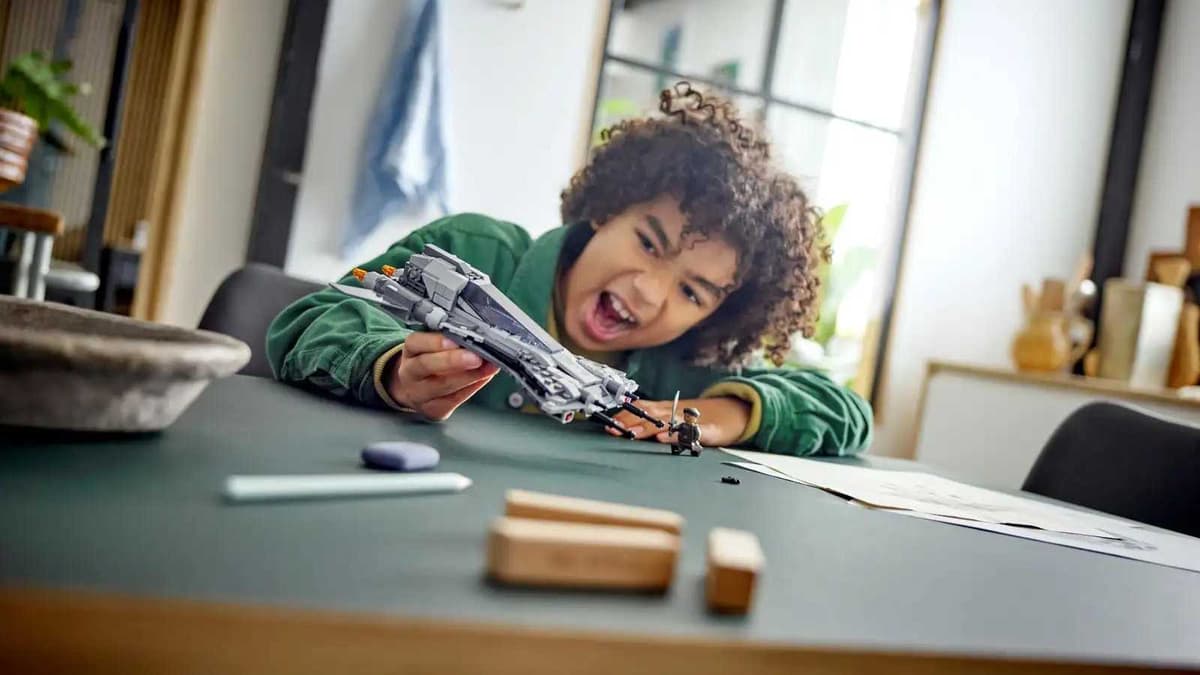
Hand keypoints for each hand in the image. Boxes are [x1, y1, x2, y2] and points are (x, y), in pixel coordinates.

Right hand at [384, 332, 498, 420]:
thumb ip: (450, 339)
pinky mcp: (432, 410)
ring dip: (470, 376)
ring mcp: (419, 394)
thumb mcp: (433, 346)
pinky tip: (483, 379)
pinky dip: (472, 388)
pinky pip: (454, 400)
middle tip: (476, 357)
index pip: (416, 343)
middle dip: (454, 360)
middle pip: (427, 365)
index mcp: (410, 351)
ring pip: (443, 385)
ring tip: (488, 368)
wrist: (415, 389)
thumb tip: (476, 337)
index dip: (435, 342)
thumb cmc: (431, 361)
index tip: (455, 341)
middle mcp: (410, 373)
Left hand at [607, 397, 750, 447]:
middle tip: (615, 430)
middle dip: (631, 422)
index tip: (609, 423)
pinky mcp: (705, 431)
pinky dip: (677, 435)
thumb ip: (654, 422)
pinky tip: (664, 439)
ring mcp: (690, 421)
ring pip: (666, 421)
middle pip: (649, 414)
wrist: (731, 416)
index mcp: (665, 410)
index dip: (625, 415)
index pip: (641, 409)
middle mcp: (675, 413)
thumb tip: (627, 426)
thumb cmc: (697, 421)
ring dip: (647, 428)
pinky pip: (690, 432)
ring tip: (632, 434)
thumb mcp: (674, 419)